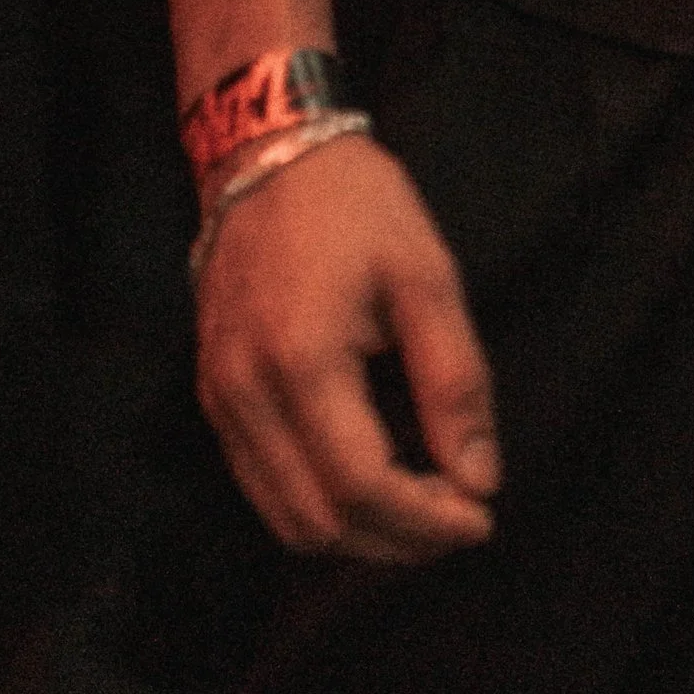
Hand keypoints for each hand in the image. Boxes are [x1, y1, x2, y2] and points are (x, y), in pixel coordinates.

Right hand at [195, 132, 499, 566]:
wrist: (269, 154)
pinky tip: (370, 479)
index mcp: (303, 361)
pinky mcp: (212, 395)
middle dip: (397, 540)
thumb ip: (455, 382)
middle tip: (458, 513)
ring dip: (359, 533)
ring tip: (421, 505)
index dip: (426, 522)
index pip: (362, 488)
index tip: (481, 516)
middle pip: (319, 522)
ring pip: (285, 518)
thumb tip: (479, 480)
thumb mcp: (427, 277)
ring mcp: (220, 399)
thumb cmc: (357, 206)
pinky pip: (262, 485)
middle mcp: (246, 395)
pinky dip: (319, 504)